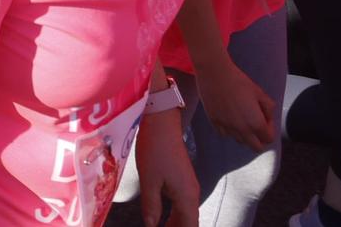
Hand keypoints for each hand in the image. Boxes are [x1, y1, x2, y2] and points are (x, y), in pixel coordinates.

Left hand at [133, 108, 199, 226]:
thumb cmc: (154, 150)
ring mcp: (188, 186)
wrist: (162, 123)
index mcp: (186, 197)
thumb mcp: (149, 181)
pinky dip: (174, 215)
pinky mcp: (182, 179)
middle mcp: (192, 193)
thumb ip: (151, 207)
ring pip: (185, 214)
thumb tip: (151, 226)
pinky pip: (181, 204)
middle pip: (189, 223)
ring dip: (175, 224)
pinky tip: (162, 218)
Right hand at [194, 52, 276, 149]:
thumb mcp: (259, 93)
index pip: (269, 139)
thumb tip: (267, 117)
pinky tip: (229, 117)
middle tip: (256, 123)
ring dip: (244, 134)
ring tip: (242, 118)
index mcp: (256, 123)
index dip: (269, 128)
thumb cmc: (239, 81)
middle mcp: (242, 130)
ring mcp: (227, 128)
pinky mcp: (214, 123)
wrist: (215, 74)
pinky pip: (225, 134)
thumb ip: (268, 108)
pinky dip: (229, 130)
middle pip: (256, 147)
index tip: (265, 117)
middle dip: (259, 138)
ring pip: (240, 141)